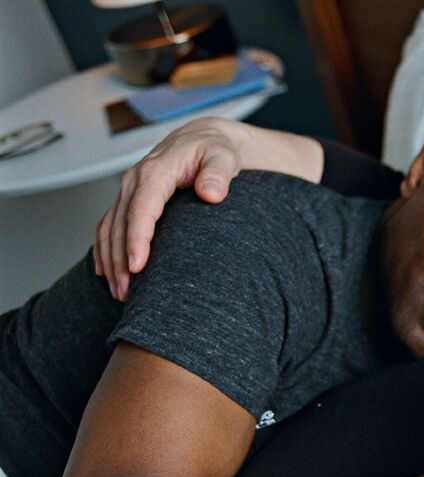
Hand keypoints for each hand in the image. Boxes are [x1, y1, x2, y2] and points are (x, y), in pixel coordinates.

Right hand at [94, 117, 246, 300]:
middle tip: (127, 294)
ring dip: (110, 261)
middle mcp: (136, 180)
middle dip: (120, 260)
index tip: (138, 266)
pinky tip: (106, 274)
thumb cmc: (216, 150)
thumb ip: (218, 174)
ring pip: (109, 228)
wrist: (203, 139)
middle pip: (120, 224)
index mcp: (156, 171)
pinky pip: (108, 226)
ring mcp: (129, 191)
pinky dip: (104, 251)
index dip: (138, 238)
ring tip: (120, 293)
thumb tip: (211, 193)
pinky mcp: (128, 200)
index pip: (142, 208)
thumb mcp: (223, 157)